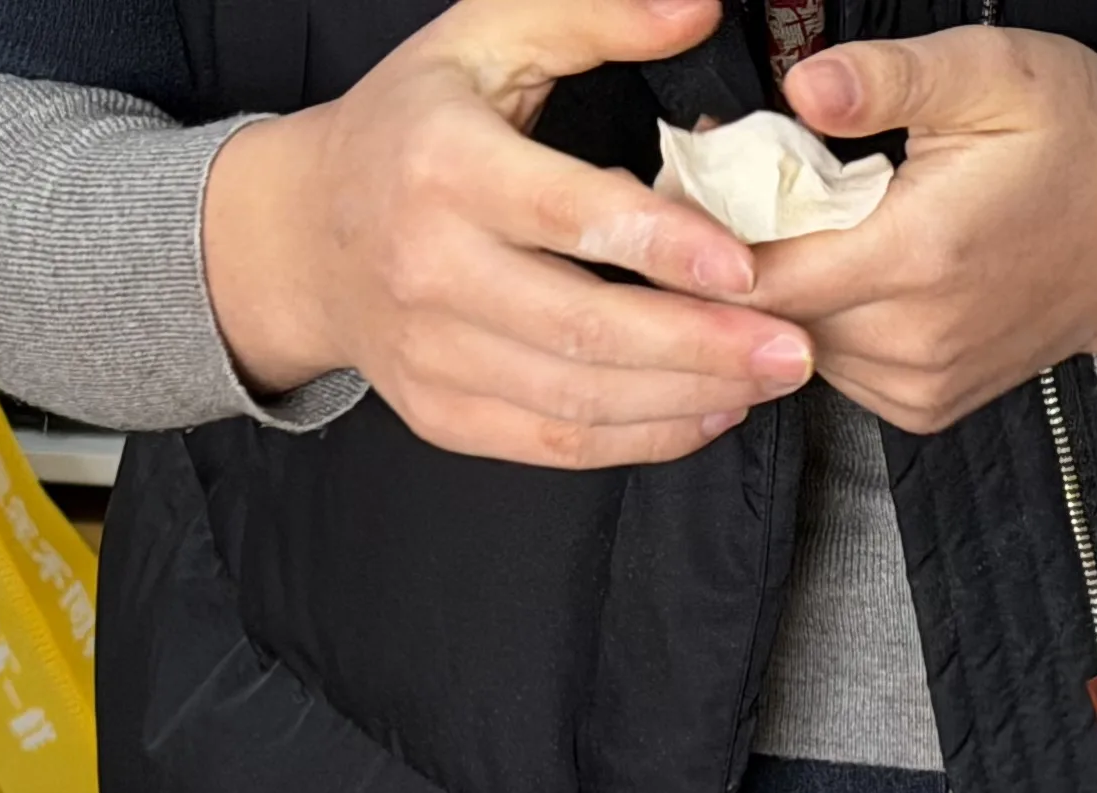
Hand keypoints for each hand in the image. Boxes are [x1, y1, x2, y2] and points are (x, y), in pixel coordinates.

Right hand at [200, 0, 812, 468]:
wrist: (305, 234)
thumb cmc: (412, 125)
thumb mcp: (487, 36)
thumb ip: (595, 13)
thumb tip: (699, 10)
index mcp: (444, 166)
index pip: (566, 215)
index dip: (662, 247)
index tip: (746, 267)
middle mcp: (430, 269)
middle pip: (582, 330)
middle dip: (700, 346)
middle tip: (791, 348)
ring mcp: (431, 354)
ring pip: (576, 399)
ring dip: (685, 400)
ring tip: (766, 379)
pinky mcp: (441, 414)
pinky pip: (554, 444)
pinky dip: (640, 440)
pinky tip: (706, 412)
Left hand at [753, 30, 1096, 433]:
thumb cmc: (1079, 143)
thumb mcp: (994, 73)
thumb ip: (891, 76)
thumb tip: (804, 87)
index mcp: (918, 255)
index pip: (758, 272)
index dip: (713, 227)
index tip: (704, 177)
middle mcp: (913, 340)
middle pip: (767, 314)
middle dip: (741, 254)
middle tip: (744, 185)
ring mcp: (919, 385)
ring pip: (793, 345)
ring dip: (786, 289)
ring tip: (807, 222)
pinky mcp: (923, 408)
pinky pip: (835, 367)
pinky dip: (825, 321)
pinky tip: (853, 267)